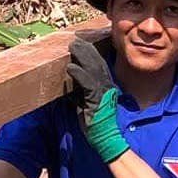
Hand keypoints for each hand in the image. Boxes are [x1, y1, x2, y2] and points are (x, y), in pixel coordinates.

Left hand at [66, 37, 127, 162]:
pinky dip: (79, 75)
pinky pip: (88, 85)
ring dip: (82, 56)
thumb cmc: (97, 123)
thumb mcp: (88, 104)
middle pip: (96, 63)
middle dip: (86, 49)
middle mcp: (106, 86)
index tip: (81, 41)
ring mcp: (102, 93)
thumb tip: (72, 85)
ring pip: (93, 69)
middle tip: (75, 38)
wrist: (106, 138)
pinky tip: (71, 67)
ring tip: (72, 46)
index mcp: (105, 86)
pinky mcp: (96, 101)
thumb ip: (82, 93)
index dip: (90, 52)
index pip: (98, 65)